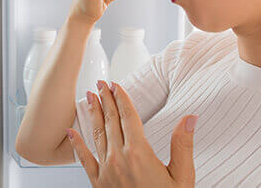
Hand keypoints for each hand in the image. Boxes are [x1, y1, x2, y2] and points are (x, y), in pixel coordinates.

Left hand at [67, 80, 196, 187]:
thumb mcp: (182, 177)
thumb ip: (183, 145)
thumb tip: (189, 118)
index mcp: (139, 154)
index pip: (128, 117)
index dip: (121, 98)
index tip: (116, 85)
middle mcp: (118, 159)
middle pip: (111, 122)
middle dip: (105, 100)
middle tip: (101, 84)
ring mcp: (106, 172)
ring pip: (97, 135)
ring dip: (92, 114)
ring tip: (89, 97)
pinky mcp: (98, 184)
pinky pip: (84, 159)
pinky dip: (76, 144)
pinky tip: (70, 131)